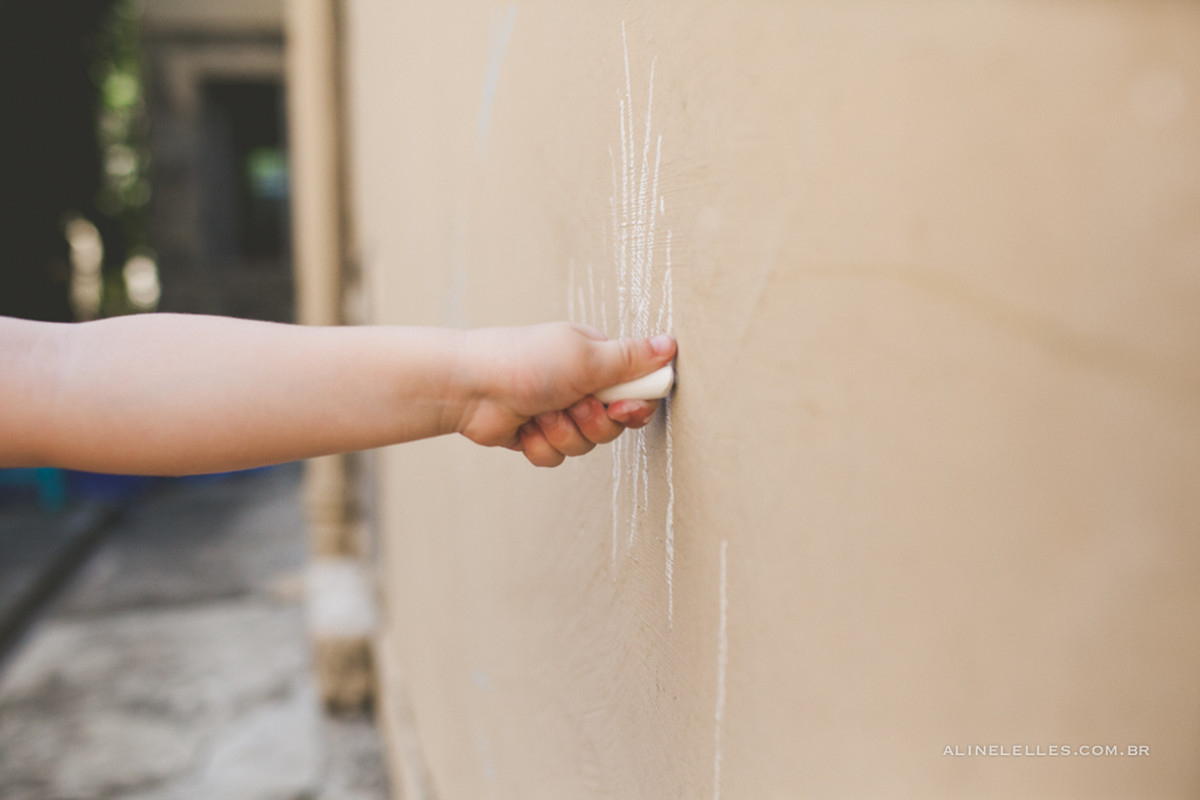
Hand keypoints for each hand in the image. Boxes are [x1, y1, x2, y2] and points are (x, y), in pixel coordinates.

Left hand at [454, 322, 676, 466]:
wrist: (471, 387)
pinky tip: (525, 428)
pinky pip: (557, 457)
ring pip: (585, 445)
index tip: (623, 410)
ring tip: (541, 413)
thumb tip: (671, 344)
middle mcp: (580, 385)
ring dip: (563, 433)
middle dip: (592, 423)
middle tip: (573, 406)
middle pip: (613, 426)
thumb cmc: (525, 362)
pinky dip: (541, 445)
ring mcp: (558, 411)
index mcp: (596, 360)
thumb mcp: (586, 356)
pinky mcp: (537, 435)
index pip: (636, 390)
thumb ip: (630, 359)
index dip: (634, 408)